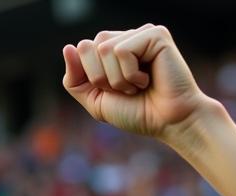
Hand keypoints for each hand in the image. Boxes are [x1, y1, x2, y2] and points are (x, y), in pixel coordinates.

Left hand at [62, 26, 208, 142]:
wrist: (167, 122)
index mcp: (112, 49)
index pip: (82, 50)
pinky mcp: (155, 34)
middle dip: (102, 78)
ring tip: (138, 85)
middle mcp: (126, 37)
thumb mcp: (96, 101)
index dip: (92, 78)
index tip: (115, 91)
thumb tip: (68, 47)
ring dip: (117, 79)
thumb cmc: (137, 113)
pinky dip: (130, 74)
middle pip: (89, 47)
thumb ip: (76, 79)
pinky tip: (148, 79)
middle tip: (127, 90)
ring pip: (104, 49)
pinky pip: (122, 51)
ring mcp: (141, 33)